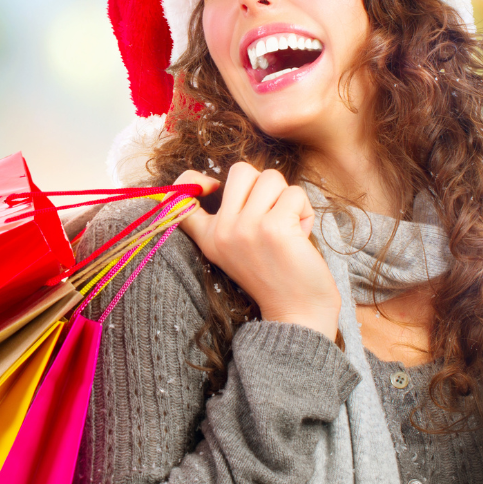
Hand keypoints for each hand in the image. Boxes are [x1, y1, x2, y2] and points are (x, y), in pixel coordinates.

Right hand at [177, 162, 341, 339]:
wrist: (297, 312)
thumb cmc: (275, 277)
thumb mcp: (237, 249)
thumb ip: (233, 217)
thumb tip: (247, 175)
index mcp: (209, 237)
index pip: (179, 199)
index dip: (192, 181)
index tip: (212, 187)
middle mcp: (221, 231)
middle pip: (241, 171)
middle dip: (265, 186)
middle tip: (271, 214)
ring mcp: (246, 227)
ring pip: (272, 178)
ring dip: (288, 198)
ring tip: (289, 227)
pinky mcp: (273, 227)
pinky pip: (294, 194)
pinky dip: (304, 211)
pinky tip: (300, 235)